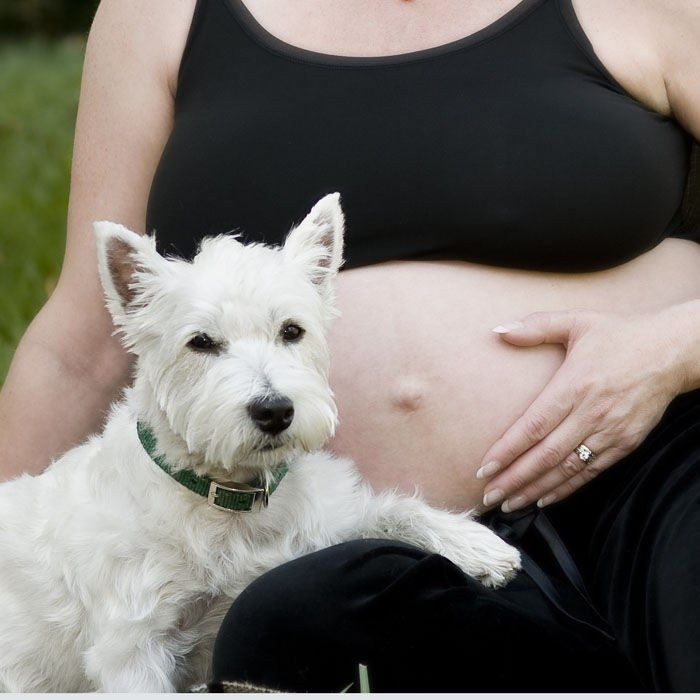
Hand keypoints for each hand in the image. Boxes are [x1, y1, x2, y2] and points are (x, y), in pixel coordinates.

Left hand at [476, 307, 687, 512]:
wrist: (672, 352)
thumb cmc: (618, 335)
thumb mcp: (577, 321)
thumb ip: (536, 326)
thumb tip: (498, 331)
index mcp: (574, 385)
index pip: (533, 426)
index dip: (507, 451)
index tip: (483, 468)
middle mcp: (591, 413)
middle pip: (545, 455)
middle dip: (513, 479)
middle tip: (487, 496)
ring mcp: (610, 432)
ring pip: (565, 470)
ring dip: (534, 490)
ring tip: (508, 504)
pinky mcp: (625, 444)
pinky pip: (590, 473)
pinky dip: (565, 489)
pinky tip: (542, 499)